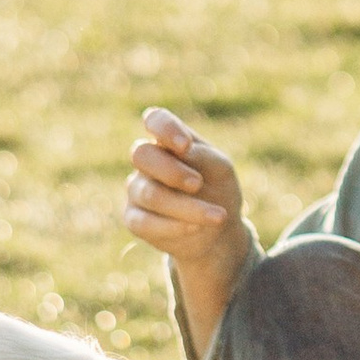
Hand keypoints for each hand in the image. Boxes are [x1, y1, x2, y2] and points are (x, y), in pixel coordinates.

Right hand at [124, 107, 251, 344]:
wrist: (220, 238)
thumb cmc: (223, 194)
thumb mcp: (223, 172)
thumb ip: (203, 155)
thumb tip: (180, 148)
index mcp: (168, 142)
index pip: (153, 121)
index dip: (163, 128)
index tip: (183, 142)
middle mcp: (146, 165)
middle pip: (142, 156)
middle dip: (172, 170)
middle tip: (200, 182)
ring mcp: (137, 194)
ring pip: (144, 192)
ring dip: (182, 204)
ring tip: (216, 215)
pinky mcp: (136, 223)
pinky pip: (143, 222)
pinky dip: (174, 226)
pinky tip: (201, 229)